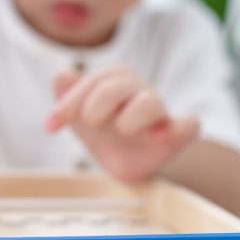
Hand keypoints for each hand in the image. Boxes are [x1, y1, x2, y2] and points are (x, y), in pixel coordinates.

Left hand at [44, 67, 198, 182]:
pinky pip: (189, 125)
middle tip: (90, 125)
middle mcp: (139, 91)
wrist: (129, 163)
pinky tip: (161, 138)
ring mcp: (160, 113)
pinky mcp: (178, 134)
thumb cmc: (105, 134)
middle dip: (94, 106)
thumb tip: (61, 76)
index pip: (94, 80)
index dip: (69, 102)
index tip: (50, 125)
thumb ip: (69, 97)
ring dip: (129, 119)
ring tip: (122, 132)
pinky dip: (179, 128)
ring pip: (150, 102)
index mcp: (116, 80)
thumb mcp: (80, 118)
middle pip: (116, 86)